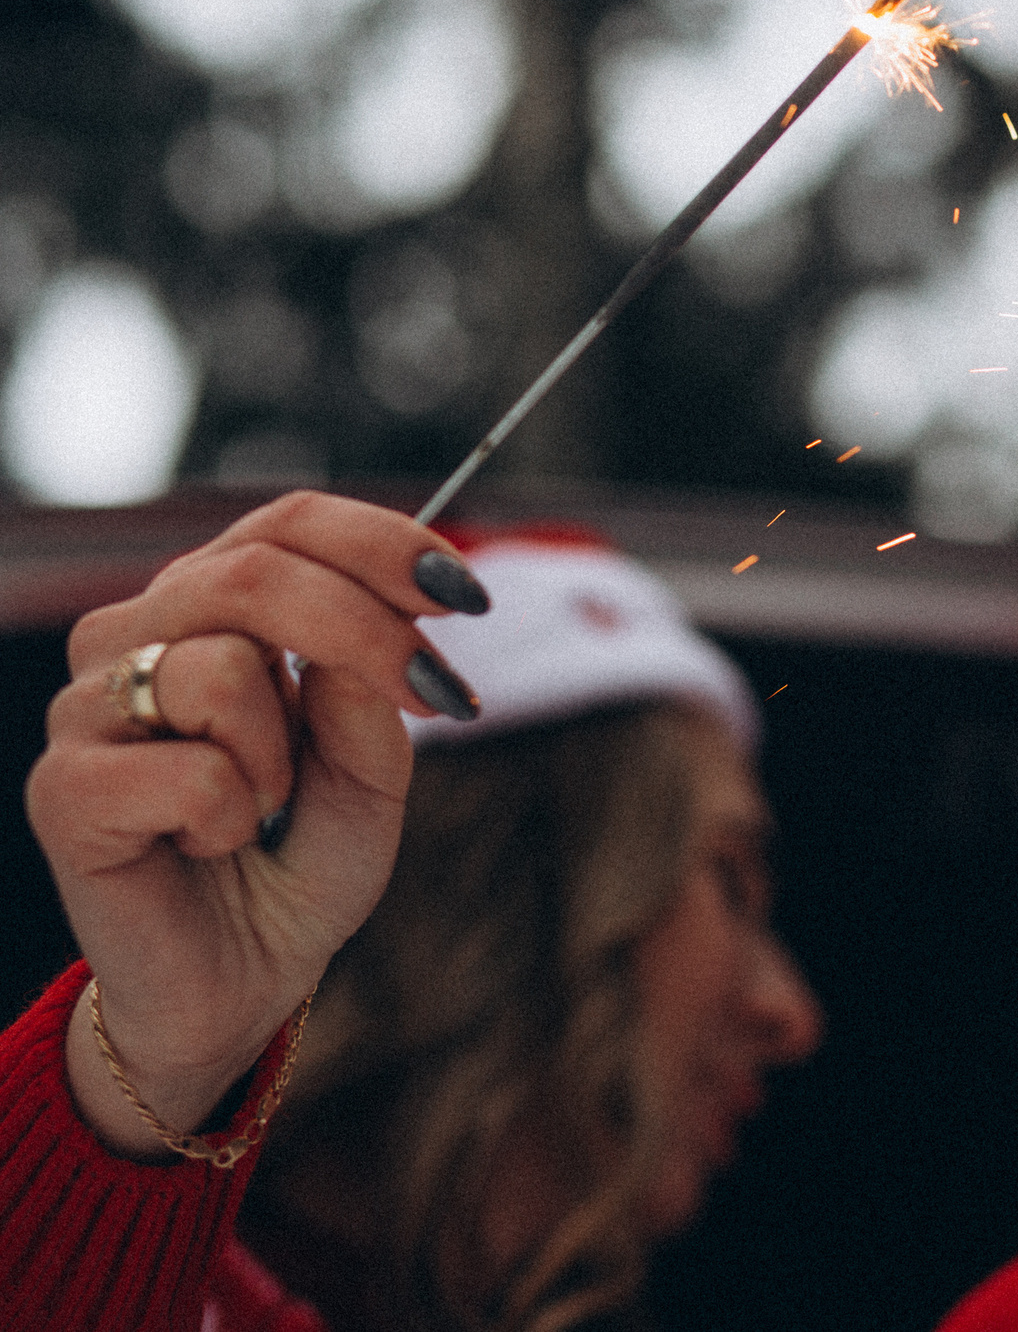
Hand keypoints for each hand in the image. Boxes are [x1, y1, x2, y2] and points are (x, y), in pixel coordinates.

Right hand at [25, 491, 485, 1155]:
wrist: (242, 979)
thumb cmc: (302, 857)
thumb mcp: (375, 771)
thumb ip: (371, 692)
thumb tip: (367, 624)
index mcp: (211, 608)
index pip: (287, 525)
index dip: (382, 543)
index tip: (467, 596)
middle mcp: (137, 636)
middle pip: (255, 572)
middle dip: (368, 632)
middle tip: (439, 697)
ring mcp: (89, 708)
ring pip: (222, 667)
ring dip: (287, 752)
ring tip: (269, 805)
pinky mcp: (63, 788)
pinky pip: (191, 770)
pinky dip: (233, 816)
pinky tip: (212, 844)